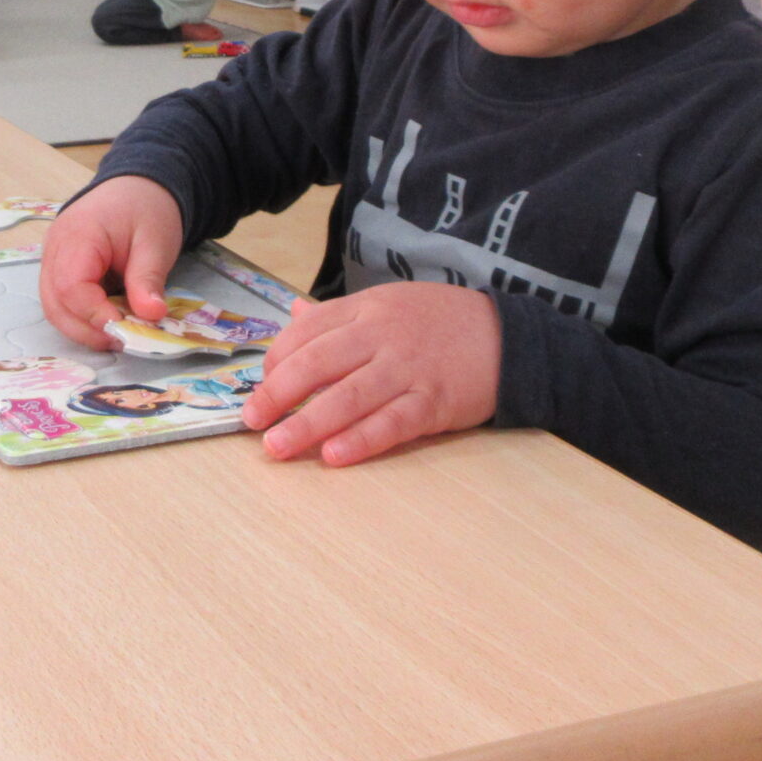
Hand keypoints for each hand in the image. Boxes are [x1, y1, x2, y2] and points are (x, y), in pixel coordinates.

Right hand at [39, 175, 183, 352]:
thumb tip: (151, 316)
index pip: (71, 287)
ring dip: (85, 328)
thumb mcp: (156, 242)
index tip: (125, 330)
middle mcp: (55, 249)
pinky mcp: (61, 270)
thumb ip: (148, 279)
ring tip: (120, 333)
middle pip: (55, 304)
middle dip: (87, 330)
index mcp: (77, 235)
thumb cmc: (146, 208)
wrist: (138, 186)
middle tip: (124, 340)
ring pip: (55, 308)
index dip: (94, 315)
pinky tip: (111, 319)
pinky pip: (63, 302)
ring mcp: (53, 260)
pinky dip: (85, 318)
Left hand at [240, 284, 500, 466]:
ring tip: (278, 447)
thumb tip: (291, 315)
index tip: (262, 387)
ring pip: (348, 397)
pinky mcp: (434, 402)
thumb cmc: (439, 323)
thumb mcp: (387, 305)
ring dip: (308, 424)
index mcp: (366, 310)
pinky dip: (362, 440)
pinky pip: (392, 423)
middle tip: (253, 421)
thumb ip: (338, 316)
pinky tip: (334, 456)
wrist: (508, 337)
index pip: (307, 332)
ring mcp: (408, 369)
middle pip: (318, 363)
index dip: (277, 361)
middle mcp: (382, 336)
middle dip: (279, 394)